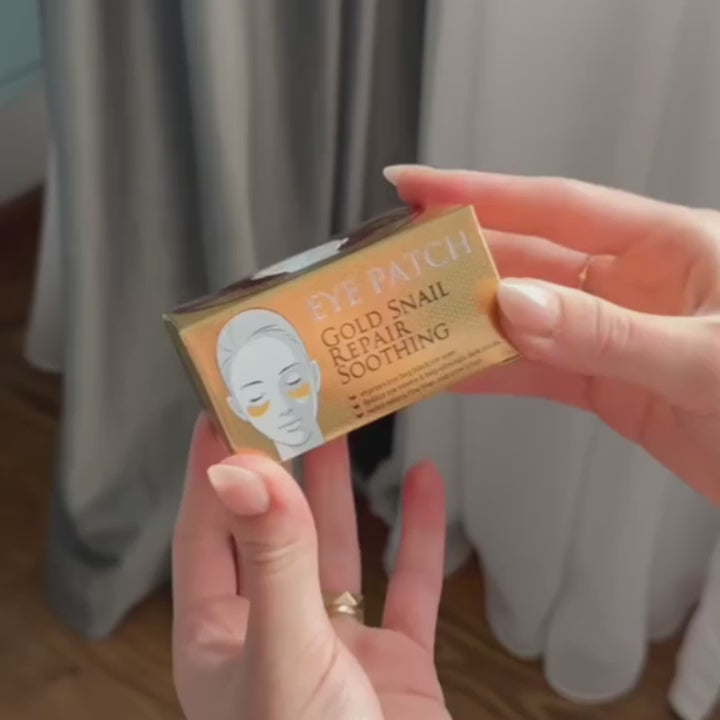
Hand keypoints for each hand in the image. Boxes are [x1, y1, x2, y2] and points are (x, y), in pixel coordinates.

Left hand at [172, 416, 450, 719]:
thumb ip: (274, 562)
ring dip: (340, 491)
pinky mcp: (398, 660)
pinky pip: (409, 583)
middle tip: (288, 408)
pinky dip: (418, 533)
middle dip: (280, 468)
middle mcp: (274, 637)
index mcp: (220, 644)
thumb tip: (242, 472)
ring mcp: (339, 648)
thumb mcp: (285, 654)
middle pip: (273, 532)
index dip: (213, 473)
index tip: (224, 413)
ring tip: (342, 429)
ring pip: (337, 550)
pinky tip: (424, 483)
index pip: (205, 536)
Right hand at [386, 165, 719, 503]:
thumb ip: (606, 333)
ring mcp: (614, 333)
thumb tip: (515, 306)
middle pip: (524, 261)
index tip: (416, 187)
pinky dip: (493, 372)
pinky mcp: (608, 382)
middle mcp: (630, 282)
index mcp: (665, 245)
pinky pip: (536, 370)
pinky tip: (453, 371)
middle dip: (457, 262)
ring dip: (466, 324)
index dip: (478, 191)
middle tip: (396, 267)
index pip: (553, 204)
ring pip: (522, 319)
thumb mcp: (704, 359)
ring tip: (410, 323)